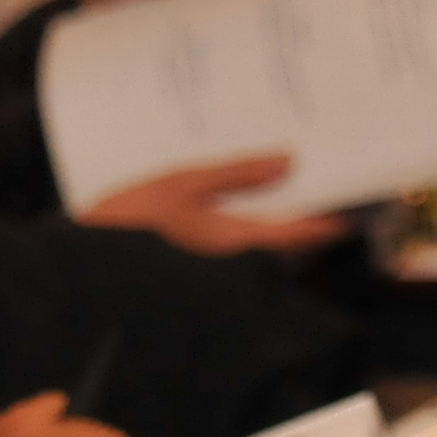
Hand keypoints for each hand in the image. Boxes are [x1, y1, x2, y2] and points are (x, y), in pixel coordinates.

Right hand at [76, 153, 355, 258]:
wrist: (75, 277)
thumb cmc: (125, 228)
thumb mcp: (179, 184)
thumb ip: (234, 173)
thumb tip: (287, 160)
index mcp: (237, 241)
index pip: (303, 232)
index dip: (334, 217)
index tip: (361, 200)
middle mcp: (234, 262)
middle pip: (285, 236)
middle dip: (302, 209)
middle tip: (320, 171)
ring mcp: (213, 269)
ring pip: (259, 239)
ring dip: (272, 212)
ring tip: (281, 173)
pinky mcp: (192, 268)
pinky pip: (231, 240)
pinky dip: (242, 219)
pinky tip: (235, 194)